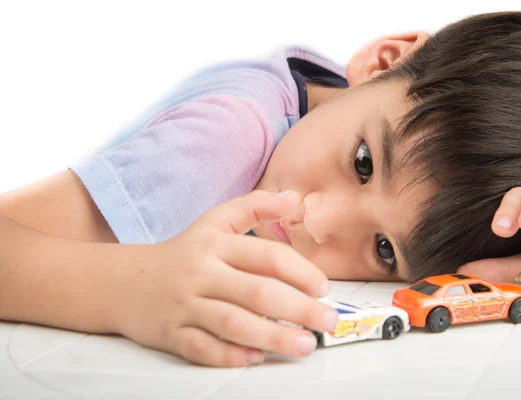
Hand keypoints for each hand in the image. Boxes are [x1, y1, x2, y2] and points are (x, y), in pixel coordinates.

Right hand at [117, 190, 337, 366]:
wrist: (125, 281)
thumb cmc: (183, 252)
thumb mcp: (215, 221)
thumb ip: (255, 206)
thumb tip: (295, 197)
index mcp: (217, 245)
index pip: (267, 257)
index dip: (301, 272)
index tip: (324, 288)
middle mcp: (201, 274)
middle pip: (257, 293)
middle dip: (299, 310)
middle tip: (328, 322)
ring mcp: (185, 305)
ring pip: (233, 324)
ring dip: (273, 337)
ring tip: (305, 345)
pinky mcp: (172, 334)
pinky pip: (203, 348)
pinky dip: (231, 355)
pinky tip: (256, 358)